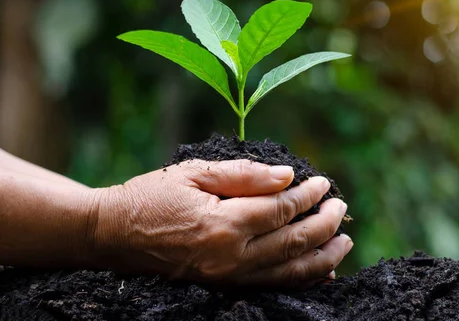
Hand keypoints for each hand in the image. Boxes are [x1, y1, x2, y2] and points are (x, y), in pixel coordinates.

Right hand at [89, 160, 352, 286]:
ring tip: (344, 240)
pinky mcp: (223, 285)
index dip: (307, 195)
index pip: (281, 209)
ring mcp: (227, 276)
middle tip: (341, 206)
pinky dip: (300, 279)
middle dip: (324, 223)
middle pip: (293, 241)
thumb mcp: (194, 172)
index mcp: (222, 222)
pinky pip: (271, 286)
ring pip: (289, 270)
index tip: (323, 183)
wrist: (113, 234)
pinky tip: (321, 271)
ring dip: (323, 255)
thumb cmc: (152, 196)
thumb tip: (288, 176)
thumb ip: (244, 174)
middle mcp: (230, 256)